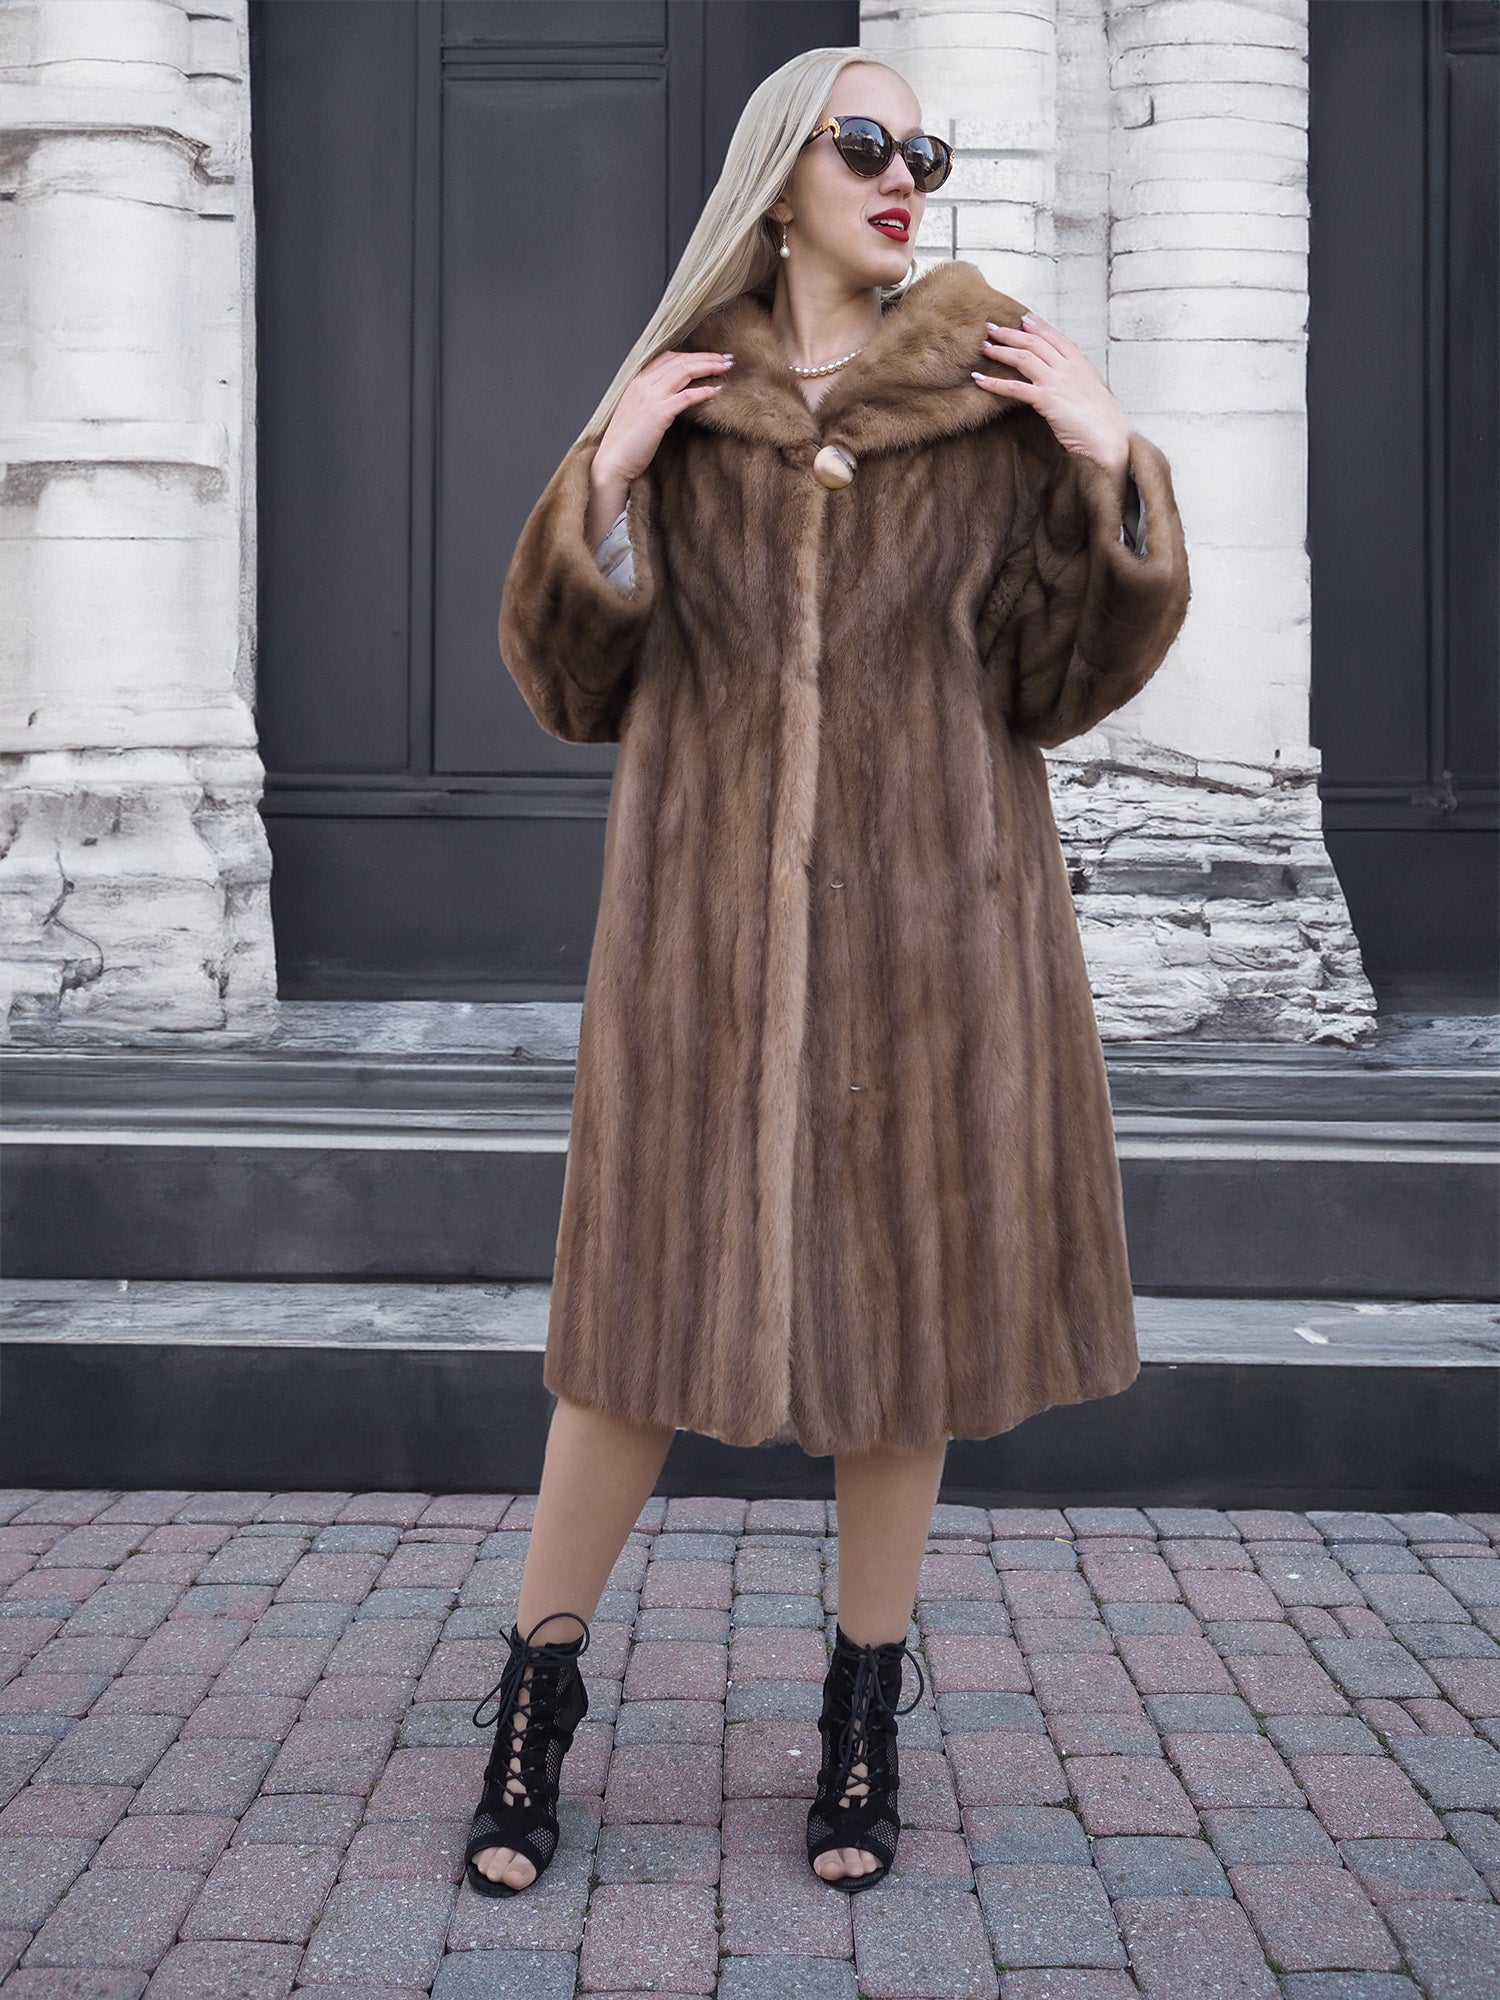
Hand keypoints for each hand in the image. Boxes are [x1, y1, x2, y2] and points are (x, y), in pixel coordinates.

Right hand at [593, 348, 735, 487]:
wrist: (612, 462)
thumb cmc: (625, 444)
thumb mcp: (637, 413)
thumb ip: (652, 400)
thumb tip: (673, 398)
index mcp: (637, 382)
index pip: (668, 358)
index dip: (691, 354)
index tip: (710, 357)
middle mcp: (643, 384)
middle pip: (680, 361)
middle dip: (706, 357)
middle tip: (727, 359)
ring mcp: (650, 397)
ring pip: (684, 372)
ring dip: (708, 367)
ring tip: (726, 368)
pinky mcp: (658, 414)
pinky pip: (685, 397)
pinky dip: (702, 392)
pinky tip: (716, 391)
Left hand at [972, 312, 1129, 479]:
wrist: (1108, 441)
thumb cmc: (1104, 423)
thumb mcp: (1096, 393)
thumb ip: (1082, 382)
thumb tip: (1074, 381)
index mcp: (1081, 364)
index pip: (1056, 338)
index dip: (1038, 325)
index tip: (1023, 317)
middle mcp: (1068, 368)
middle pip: (1034, 342)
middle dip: (1011, 333)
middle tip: (992, 328)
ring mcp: (1057, 382)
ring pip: (1023, 358)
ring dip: (1001, 351)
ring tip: (984, 348)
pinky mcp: (1046, 400)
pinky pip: (1015, 388)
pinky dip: (994, 383)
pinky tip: (979, 380)